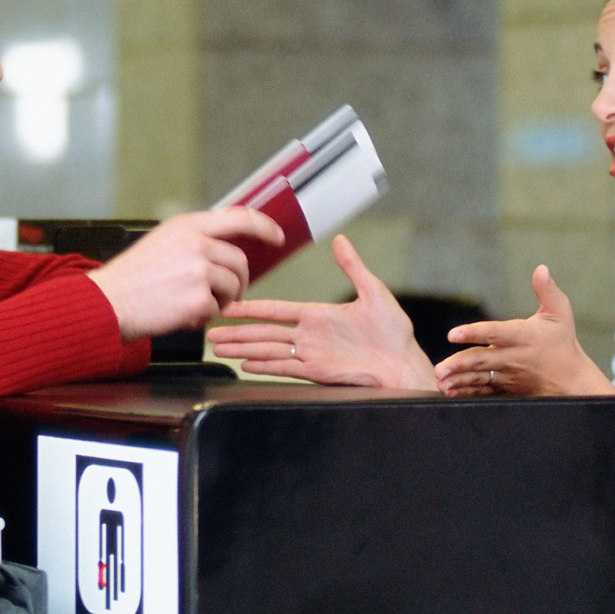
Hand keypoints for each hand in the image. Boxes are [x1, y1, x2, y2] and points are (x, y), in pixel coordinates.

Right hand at [86, 208, 282, 339]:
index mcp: (187, 225)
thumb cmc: (131, 279)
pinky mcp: (199, 298)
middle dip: (238, 281)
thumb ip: (193, 240)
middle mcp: (195, 243)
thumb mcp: (161, 243)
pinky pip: (218, 310)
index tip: (276, 236)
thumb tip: (223, 248)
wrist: (108, 303)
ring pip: (233, 287)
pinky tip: (183, 315)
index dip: (264, 226)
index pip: (240, 216)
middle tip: (225, 294)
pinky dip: (204, 318)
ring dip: (221, 301)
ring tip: (195, 306)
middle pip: (240, 261)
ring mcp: (199, 269)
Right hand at [206, 236, 439, 388]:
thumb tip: (341, 240)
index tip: (231, 305)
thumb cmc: (395, 333)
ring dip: (244, 350)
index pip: (276, 310)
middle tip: (211, 331)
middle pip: (264, 332)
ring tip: (219, 348)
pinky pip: (285, 368)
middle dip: (237, 332)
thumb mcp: (374, 293)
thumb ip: (353, 267)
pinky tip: (246, 366)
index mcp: (318, 315)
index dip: (252, 307)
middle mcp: (309, 336)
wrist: (403, 364)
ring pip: (268, 350)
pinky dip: (265, 367)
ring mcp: (311, 355)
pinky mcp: (317, 373)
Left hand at [433, 265, 614, 396]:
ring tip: (441, 381)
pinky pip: (483, 391)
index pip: (495, 333)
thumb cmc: (562, 343)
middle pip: (482, 360)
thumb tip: (541, 269)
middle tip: (439, 369)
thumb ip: (548, 291)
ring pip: (479, 377)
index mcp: (523, 336)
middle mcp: (513, 357)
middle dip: (459, 364)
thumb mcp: (560, 313)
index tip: (453, 334)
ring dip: (458, 380)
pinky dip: (467, 392)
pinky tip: (451, 391)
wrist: (572, 382)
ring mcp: (508, 375)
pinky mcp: (506, 389)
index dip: (474, 332)